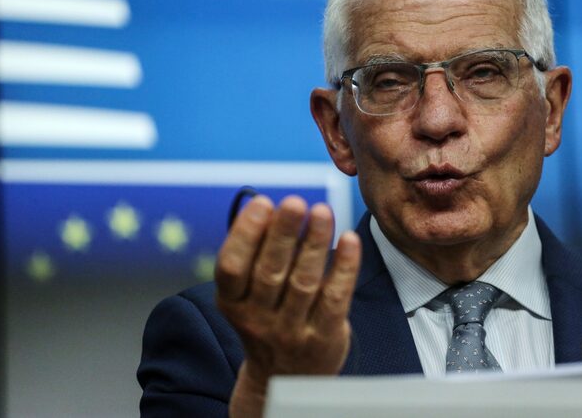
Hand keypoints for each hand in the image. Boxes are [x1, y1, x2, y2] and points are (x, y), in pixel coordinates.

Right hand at [215, 195, 360, 416]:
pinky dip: (344, 268)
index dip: (245, 234)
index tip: (263, 203)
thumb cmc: (268, 317)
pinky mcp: (323, 338)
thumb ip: (256, 254)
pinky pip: (335, 298)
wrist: (285, 381)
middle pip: (270, 272)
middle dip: (283, 234)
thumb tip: (269, 206)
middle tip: (296, 201)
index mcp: (231, 303)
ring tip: (323, 211)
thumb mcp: (249, 293)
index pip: (231, 267)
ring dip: (314, 244)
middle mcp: (256, 319)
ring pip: (304, 282)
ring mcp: (290, 332)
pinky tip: (350, 239)